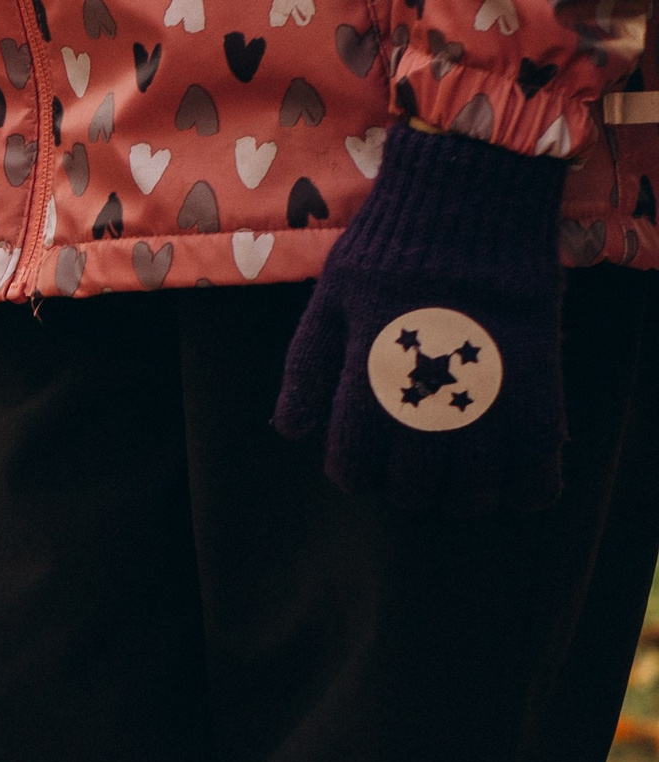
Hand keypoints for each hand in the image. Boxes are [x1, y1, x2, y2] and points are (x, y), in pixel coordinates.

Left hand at [273, 126, 568, 512]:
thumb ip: (307, 370)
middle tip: (414, 465)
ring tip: (461, 478)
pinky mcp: (536, 381)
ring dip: (463, 496)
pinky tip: (517, 483)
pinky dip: (529, 487)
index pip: (354, 469)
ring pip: (472, 490)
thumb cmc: (390, 247)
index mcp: (367, 384)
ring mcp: (484, 395)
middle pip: (413, 488)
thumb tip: (290, 432)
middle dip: (407, 486)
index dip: (356, 473)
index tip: (365, 459)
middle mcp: (423, 401)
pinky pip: (539, 463)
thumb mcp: (329, 303)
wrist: (469, 196)